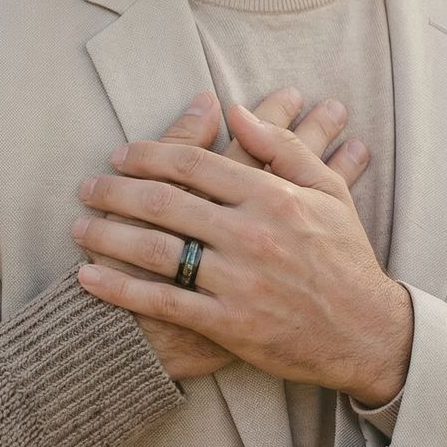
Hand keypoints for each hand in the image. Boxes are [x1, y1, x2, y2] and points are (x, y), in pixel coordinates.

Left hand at [74, 102, 412, 404]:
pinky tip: (88, 278)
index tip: (121, 154)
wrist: (367, 334)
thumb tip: (237, 111)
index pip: (193, 162)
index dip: (149, 154)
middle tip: (87, 186)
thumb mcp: (327, 193)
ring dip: (108, 235)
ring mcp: (237, 281)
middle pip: (164, 201)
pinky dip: (119, 289)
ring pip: (156, 249)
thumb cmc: (345, 258)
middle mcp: (251, 234)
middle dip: (116, 190)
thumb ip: (283, 147)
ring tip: (79, 226)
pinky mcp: (228, 324)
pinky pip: (162, 302)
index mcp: (272, 197)